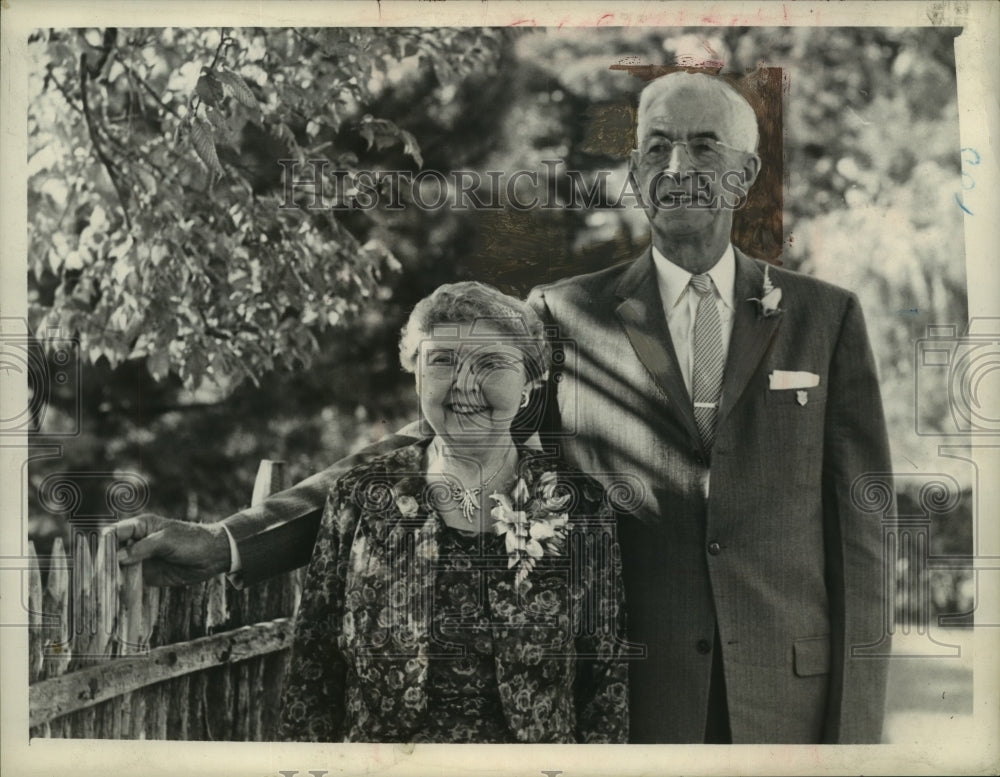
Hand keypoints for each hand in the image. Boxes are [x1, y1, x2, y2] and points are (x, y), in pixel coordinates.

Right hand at [108, 513, 231, 586]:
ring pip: (117, 569)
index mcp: (140, 527)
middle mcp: (136, 542)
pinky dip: (121, 589)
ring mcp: (139, 559)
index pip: (114, 533)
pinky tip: (115, 597)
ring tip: (103, 592)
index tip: (101, 561)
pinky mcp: (146, 575)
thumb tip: (118, 558)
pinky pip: (129, 582)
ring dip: (110, 579)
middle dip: (104, 565)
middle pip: (112, 553)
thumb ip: (142, 548)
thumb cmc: (192, 540)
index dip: (105, 546)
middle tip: (99, 580)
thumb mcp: (167, 540)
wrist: (213, 555)